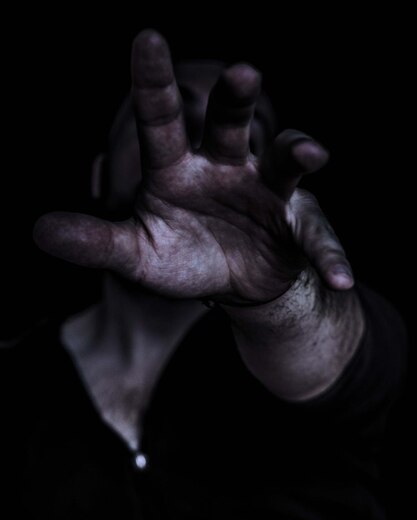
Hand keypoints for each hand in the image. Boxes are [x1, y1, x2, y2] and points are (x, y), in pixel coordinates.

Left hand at [34, 30, 352, 305]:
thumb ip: (96, 242)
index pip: (162, 120)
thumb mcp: (137, 255)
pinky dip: (329, 256)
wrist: (232, 280)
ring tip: (308, 153)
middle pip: (231, 123)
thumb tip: (39, 231)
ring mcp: (266, 191)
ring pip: (284, 161)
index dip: (154, 82)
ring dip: (297, 152)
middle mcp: (225, 167)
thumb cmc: (181, 258)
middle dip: (238, 98)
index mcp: (177, 169)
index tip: (146, 38)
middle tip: (243, 72)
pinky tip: (339, 280)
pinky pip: (318, 236)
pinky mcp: (298, 223)